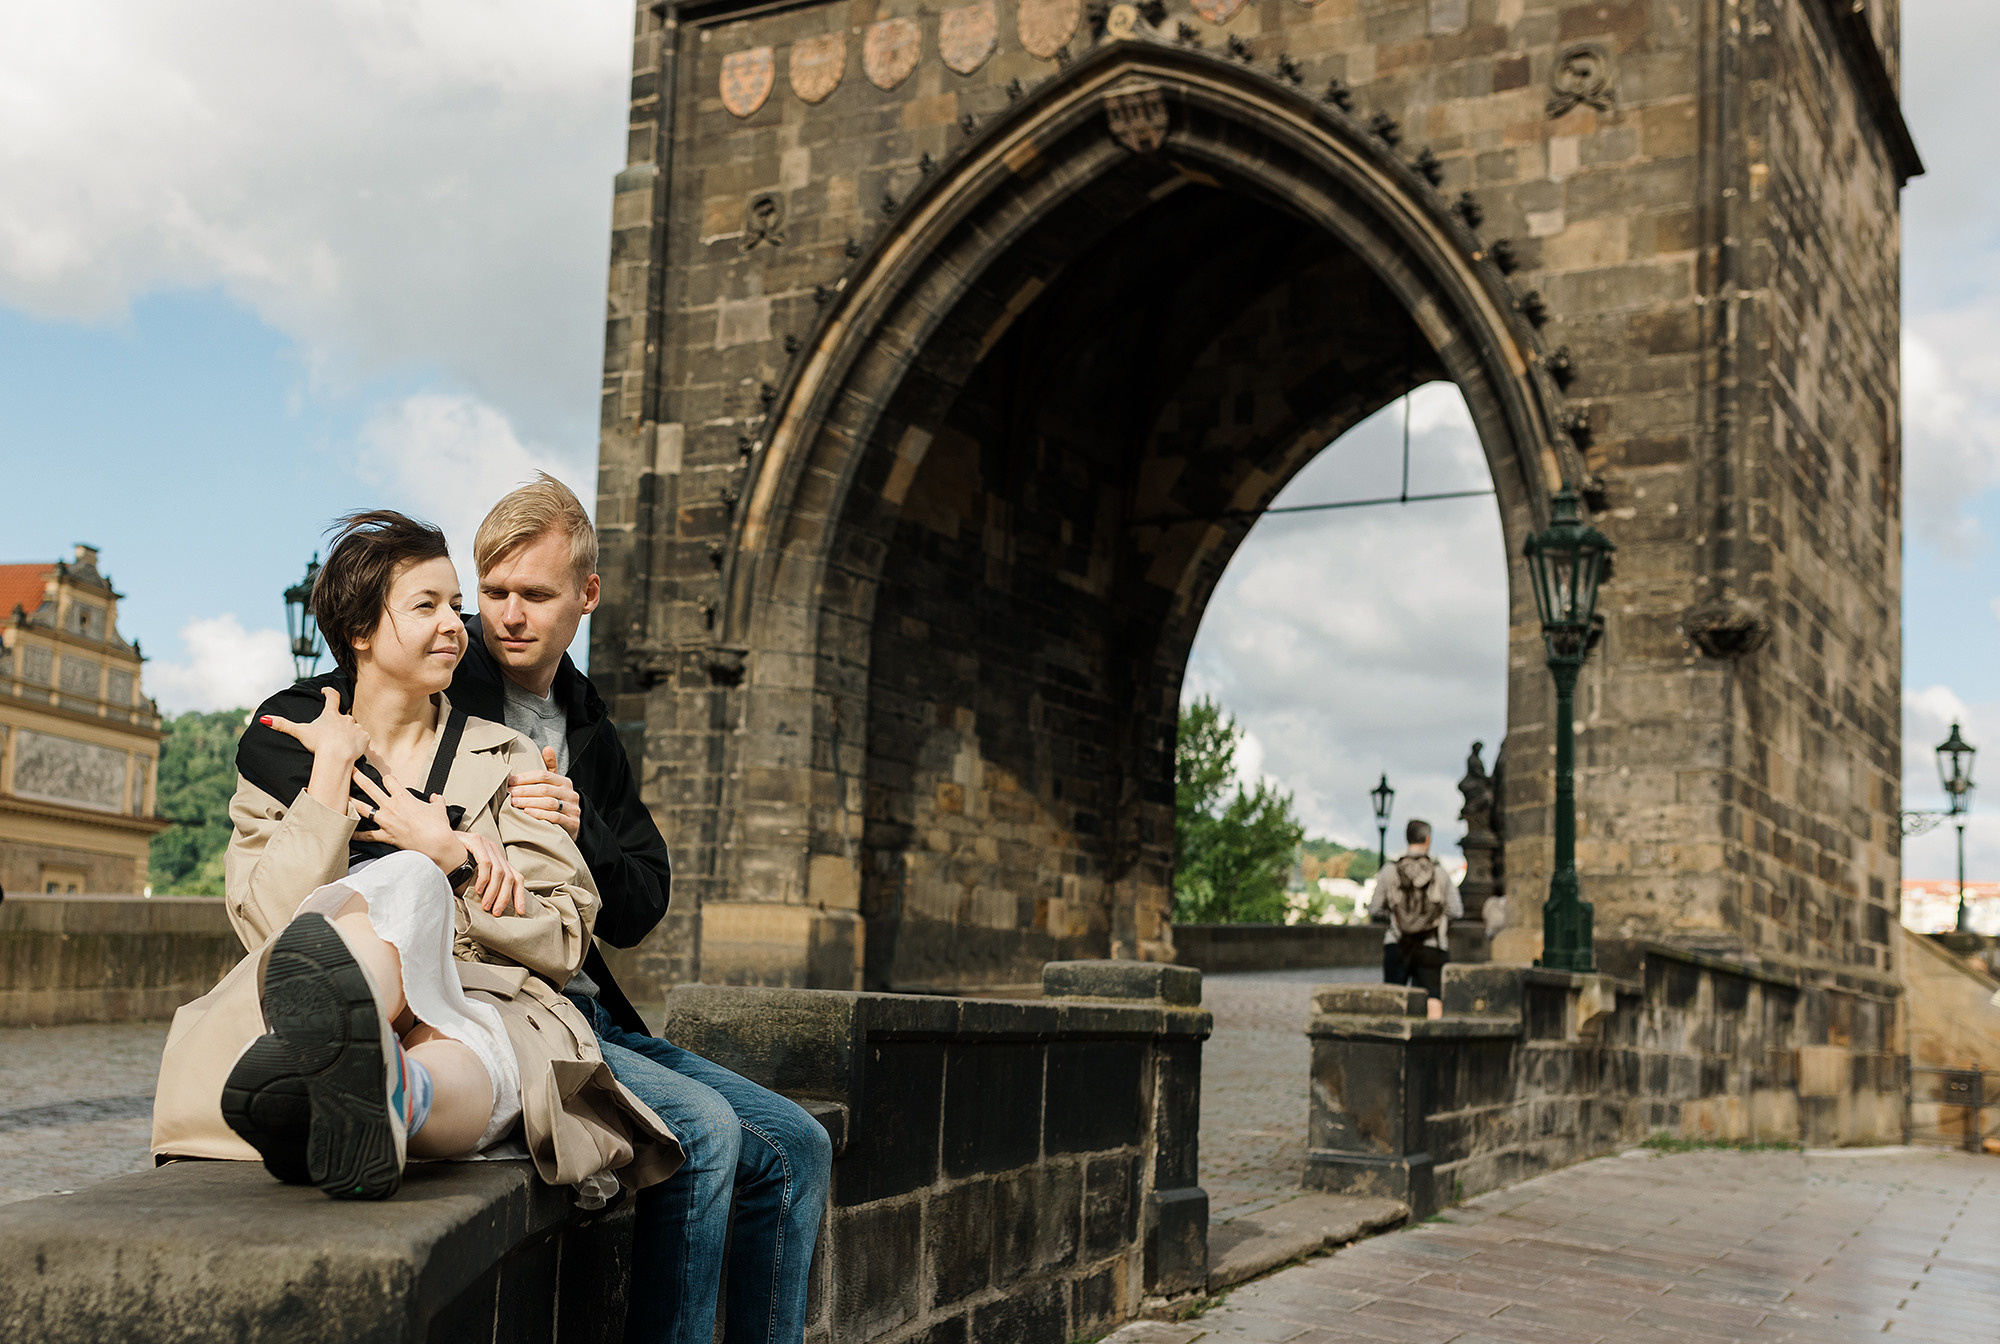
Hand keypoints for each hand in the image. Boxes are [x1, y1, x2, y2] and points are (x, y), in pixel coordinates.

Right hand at [263, 687, 370, 769]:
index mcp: (331, 714)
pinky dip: (359, 742)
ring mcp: (357, 727)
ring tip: (342, 744)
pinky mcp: (365, 738)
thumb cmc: (318, 743)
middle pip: (344, 717)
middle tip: (333, 734)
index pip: (332, 697)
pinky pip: (363, 739)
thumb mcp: (299, 732)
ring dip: (349, 733)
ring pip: (354, 728)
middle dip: (339, 723)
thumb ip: (283, 725)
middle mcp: (346, 718)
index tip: (325, 691)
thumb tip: (264, 719)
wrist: (336, 757)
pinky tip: (352, 749)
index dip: (329, 692)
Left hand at [350, 763, 466, 876]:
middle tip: (350, 771)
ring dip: (351, 802)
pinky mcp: (385, 836)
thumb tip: (436, 797)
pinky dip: (357, 834)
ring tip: (341, 797)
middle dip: (358, 778)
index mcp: (404, 797)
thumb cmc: (438, 826)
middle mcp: (391, 807)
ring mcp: (386, 821)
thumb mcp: (439, 809)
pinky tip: (348, 833)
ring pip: (363, 808)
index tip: (386, 779)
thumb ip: (436, 801)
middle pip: (370, 788)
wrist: (436, 843)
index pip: (389, 780)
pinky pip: (367, 835)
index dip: (387, 778)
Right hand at [459, 832, 528, 916]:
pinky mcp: (475, 841)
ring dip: (493, 892)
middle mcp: (496, 851)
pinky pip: (485, 863)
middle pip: (510, 877)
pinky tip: (477, 890)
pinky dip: (483, 879)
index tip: (520, 912)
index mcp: (498, 859)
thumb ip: (483, 885)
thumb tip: (490, 907)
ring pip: (499, 872)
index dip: (520, 895)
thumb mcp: (472, 875)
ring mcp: (487, 845)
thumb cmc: (453, 861)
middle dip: (504, 898)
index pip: (516, 878)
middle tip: (496, 912)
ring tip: (486, 905)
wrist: (436, 838)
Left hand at [508, 747, 580, 839]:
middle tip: (510, 793)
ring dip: (529, 802)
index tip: (510, 781)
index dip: (525, 777)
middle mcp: (571, 794)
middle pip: (545, 789)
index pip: (544, 775)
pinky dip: (539, 814)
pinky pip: (554, 817)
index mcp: (565, 782)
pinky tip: (527, 812)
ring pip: (549, 803)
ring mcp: (572, 808)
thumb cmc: (558, 801)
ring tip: (514, 803)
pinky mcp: (572, 823)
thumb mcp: (556, 784)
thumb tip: (547, 747)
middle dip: (524, 791)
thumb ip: (550, 767)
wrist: (572, 823)